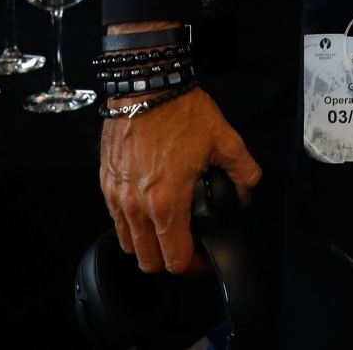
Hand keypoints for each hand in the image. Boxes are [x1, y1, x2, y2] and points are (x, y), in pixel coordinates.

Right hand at [99, 86, 260, 275]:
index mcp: (166, 202)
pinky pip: (115, 219)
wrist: (146, 85)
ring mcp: (116, 195)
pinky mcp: (105, 182)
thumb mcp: (225, 140)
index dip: (194, 267)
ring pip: (127, 243)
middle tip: (188, 248)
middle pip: (146, 261)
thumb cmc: (180, 111)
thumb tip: (247, 192)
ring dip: (147, 245)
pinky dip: (131, 223)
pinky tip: (150, 207)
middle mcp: (135, 205)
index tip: (205, 259)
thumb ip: (244, 172)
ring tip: (168, 229)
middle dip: (169, 262)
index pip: (175, 258)